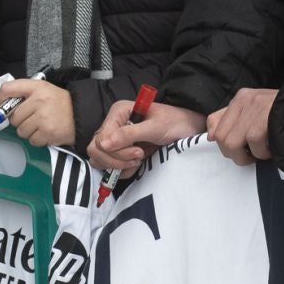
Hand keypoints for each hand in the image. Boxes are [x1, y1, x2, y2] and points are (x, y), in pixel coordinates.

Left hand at [0, 79, 74, 146]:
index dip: (1, 99)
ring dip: (29, 131)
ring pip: (21, 131)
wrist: (82, 114)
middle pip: (13, 117)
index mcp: (36, 87)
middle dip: (20, 120)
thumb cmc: (61, 103)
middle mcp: (39, 101)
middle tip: (32, 118)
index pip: (8, 89)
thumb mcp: (44, 89)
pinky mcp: (48, 133)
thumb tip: (3, 107)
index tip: (3, 106)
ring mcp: (43, 118)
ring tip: (41, 125)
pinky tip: (46, 132)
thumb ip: (24, 94)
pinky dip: (38, 139)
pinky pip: (32, 140)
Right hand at [87, 98, 205, 172]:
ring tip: (139, 159)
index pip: (100, 137)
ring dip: (119, 165)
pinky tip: (138, 163)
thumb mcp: (154, 127)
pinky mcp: (121, 152)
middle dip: (116, 159)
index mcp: (118, 112)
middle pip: (96, 149)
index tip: (138, 151)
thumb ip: (129, 134)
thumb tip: (102, 144)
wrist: (187, 129)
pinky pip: (110, 167)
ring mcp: (116, 139)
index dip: (116, 150)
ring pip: (100, 159)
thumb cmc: (174, 122)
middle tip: (138, 156)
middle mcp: (113, 124)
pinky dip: (123, 170)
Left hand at [206, 87, 277, 164]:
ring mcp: (253, 110)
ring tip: (262, 152)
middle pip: (221, 138)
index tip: (235, 148)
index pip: (213, 122)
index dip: (220, 140)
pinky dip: (264, 154)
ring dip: (248, 156)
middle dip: (234, 153)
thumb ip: (232, 120)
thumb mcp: (256, 111)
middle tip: (250, 154)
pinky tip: (273, 148)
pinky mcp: (262, 122)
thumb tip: (210, 136)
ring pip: (232, 145)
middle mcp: (244, 101)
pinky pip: (254, 148)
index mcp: (241, 97)